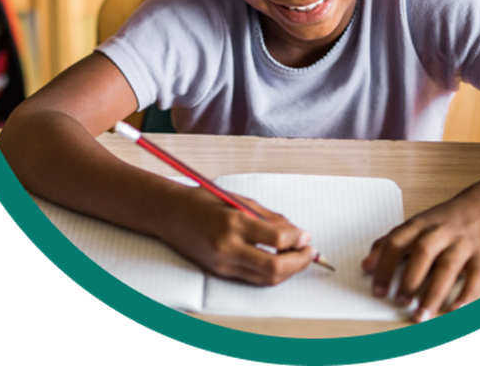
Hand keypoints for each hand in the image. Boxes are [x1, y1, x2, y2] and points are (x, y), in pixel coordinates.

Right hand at [159, 184, 313, 285]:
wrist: (169, 214)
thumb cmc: (203, 201)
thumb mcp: (239, 200)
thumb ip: (268, 217)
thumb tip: (296, 232)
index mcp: (233, 223)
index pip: (276, 238)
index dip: (297, 239)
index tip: (307, 235)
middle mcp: (227, 248)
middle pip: (274, 267)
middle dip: (298, 262)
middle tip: (310, 251)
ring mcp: (222, 264)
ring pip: (264, 279)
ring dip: (287, 271)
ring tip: (298, 256)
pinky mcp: (219, 273)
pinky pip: (252, 278)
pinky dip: (270, 272)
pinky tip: (279, 260)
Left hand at [361, 195, 479, 322]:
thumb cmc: (445, 220)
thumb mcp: (416, 223)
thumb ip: (392, 241)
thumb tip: (366, 265)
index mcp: (420, 224)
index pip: (397, 242)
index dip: (384, 265)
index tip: (378, 290)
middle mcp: (440, 232)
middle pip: (422, 252)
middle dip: (410, 279)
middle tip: (399, 302)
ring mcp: (462, 243)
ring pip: (447, 267)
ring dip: (433, 293)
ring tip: (421, 315)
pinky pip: (475, 276)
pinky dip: (466, 294)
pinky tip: (455, 310)